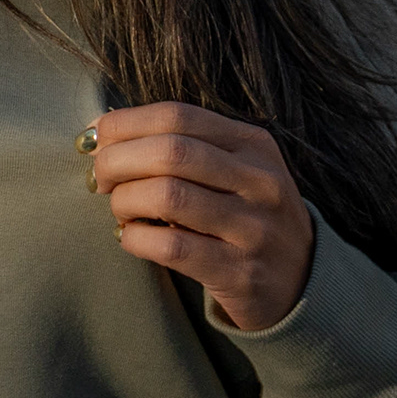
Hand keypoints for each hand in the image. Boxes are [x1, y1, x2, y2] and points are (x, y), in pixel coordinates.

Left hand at [87, 102, 315, 332]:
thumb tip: (100, 128)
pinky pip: (171, 247)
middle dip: (117, 161)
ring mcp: (252, 228)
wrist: (301, 282)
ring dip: (125, 201)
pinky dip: (135, 239)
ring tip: (120, 209)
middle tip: (100, 178)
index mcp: (254, 144)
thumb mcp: (234, 170)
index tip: (96, 139)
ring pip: (168, 196)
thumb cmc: (246, 216)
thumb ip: (179, 146)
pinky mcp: (239, 272)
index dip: (125, 124)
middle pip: (170, 152)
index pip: (178, 115)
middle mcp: (259, 181)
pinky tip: (130, 237)